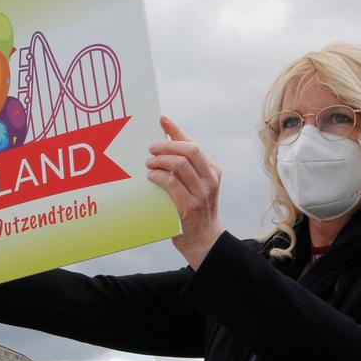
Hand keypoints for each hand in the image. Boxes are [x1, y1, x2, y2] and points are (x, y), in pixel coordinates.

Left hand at [146, 116, 222, 268]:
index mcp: (212, 170)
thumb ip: (182, 170)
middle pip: (190, 150)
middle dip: (167, 145)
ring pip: (181, 165)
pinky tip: (151, 176)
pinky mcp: (191, 206)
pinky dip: (159, 176)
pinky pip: (173, 184)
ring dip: (161, 160)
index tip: (162, 120)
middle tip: (151, 148)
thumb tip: (160, 149)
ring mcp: (202, 193)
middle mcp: (210, 179)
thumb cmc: (192, 210)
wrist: (203, 240)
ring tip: (149, 163)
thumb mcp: (193, 186)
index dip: (176, 130)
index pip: (192, 144)